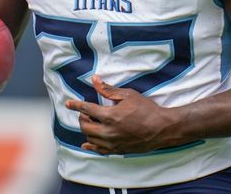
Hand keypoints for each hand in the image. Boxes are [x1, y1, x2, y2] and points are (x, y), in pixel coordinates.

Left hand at [64, 76, 181, 154]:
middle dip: (82, 118)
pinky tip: (87, 143)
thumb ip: (109, 90)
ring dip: (87, 130)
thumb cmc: (146, 109)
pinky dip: (91, 146)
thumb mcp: (128, 95)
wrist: (161, 128)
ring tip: (92, 123)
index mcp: (110, 116)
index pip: (86, 110)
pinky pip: (99, 150)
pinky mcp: (117, 150)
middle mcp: (108, 132)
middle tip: (86, 113)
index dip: (75, 105)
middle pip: (85, 126)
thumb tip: (94, 80)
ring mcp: (112, 143)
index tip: (68, 103)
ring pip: (90, 139)